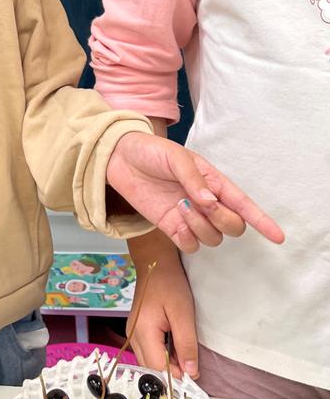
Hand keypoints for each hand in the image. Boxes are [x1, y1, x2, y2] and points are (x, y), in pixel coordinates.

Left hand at [107, 131, 284, 251]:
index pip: (243, 204)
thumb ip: (194, 179)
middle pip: (233, 226)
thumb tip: (211, 202)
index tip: (278, 237)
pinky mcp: (172, 228)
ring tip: (180, 205)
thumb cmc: (151, 152)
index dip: (262, 221)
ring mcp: (190, 217)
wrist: (120, 159)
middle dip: (222, 219)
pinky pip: (191, 246)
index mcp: (213, 181)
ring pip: (213, 238)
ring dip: (200, 226)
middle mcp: (206, 202)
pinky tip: (175, 220)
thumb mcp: (174, 156)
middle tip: (199, 203)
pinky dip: (187, 238)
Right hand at [128, 231, 197, 378]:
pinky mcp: (136, 330)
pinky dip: (162, 354)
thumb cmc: (170, 284)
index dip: (177, 375)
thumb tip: (191, 373)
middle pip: (151, 368)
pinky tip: (174, 345)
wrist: (155, 262)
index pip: (158, 368)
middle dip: (172, 371)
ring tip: (184, 353)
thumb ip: (186, 344)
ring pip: (149, 361)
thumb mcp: (183, 313)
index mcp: (142, 332)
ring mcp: (132, 333)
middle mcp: (132, 336)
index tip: (195, 375)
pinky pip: (149, 351)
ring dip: (167, 363)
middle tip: (192, 364)